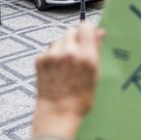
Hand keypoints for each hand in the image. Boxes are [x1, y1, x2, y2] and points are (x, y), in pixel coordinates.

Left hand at [32, 22, 103, 139]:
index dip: (87, 31)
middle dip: (75, 39)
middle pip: (71, 30)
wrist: (57, 112)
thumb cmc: (80, 99)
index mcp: (86, 56)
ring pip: (59, 40)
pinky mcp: (40, 59)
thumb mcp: (95, 75)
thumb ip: (96, 51)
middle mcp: (69, 52)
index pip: (85, 27)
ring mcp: (53, 55)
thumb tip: (100, 32)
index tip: (87, 37)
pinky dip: (52, 56)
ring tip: (65, 66)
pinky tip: (56, 70)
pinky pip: (49, 50)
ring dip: (63, 47)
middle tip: (76, 54)